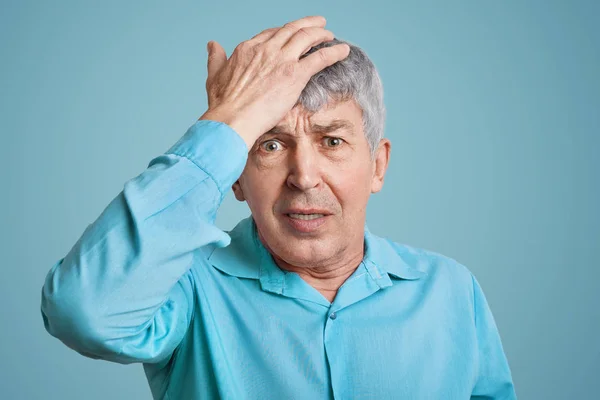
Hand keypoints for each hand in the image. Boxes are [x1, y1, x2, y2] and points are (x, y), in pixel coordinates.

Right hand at [198, 15, 349, 149]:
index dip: (283, 33)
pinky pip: (320, 57)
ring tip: (330, 34)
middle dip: (306, 25)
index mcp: (247, 49)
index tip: (291, 35)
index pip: (270, 34)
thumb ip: (215, 59)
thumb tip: (212, 44)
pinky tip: (343, 50)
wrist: (232, 119)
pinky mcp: (295, 74)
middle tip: (318, 24)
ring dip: (321, 33)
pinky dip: (334, 51)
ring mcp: (281, 60)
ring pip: (306, 37)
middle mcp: (266, 49)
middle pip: (291, 30)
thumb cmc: (223, 105)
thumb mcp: (214, 76)